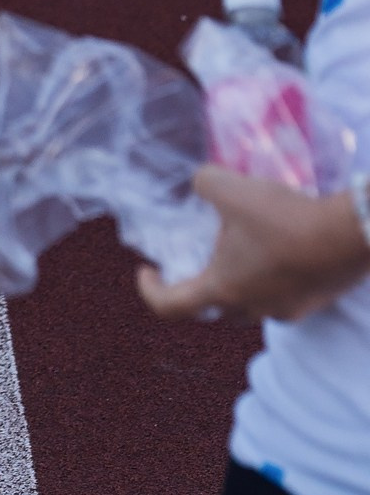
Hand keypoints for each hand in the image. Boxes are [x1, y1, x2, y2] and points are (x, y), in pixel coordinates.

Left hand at [138, 167, 369, 323]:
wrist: (347, 235)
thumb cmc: (281, 218)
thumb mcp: (230, 188)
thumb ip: (203, 183)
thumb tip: (200, 183)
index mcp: (223, 290)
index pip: (171, 306)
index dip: (150, 290)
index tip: (147, 270)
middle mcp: (252, 309)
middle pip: (214, 305)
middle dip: (202, 280)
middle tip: (205, 249)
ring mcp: (285, 311)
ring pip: (251, 302)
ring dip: (241, 278)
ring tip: (245, 243)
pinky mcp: (313, 304)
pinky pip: (281, 295)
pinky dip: (271, 276)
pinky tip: (281, 247)